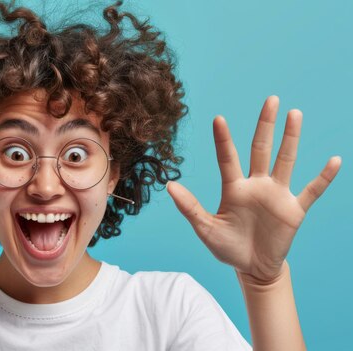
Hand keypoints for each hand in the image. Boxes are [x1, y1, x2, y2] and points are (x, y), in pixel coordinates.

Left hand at [167, 96, 340, 281]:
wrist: (252, 268)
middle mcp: (256, 185)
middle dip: (265, 125)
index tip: (218, 119)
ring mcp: (277, 195)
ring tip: (295, 114)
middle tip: (270, 99)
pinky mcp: (294, 210)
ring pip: (286, 160)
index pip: (228, 159)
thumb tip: (169, 185)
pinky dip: (323, 177)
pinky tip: (334, 161)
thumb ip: (189, 207)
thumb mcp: (206, 229)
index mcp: (234, 189)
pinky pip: (311, 190)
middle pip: (261, 149)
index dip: (223, 140)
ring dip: (291, 138)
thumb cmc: (227, 247)